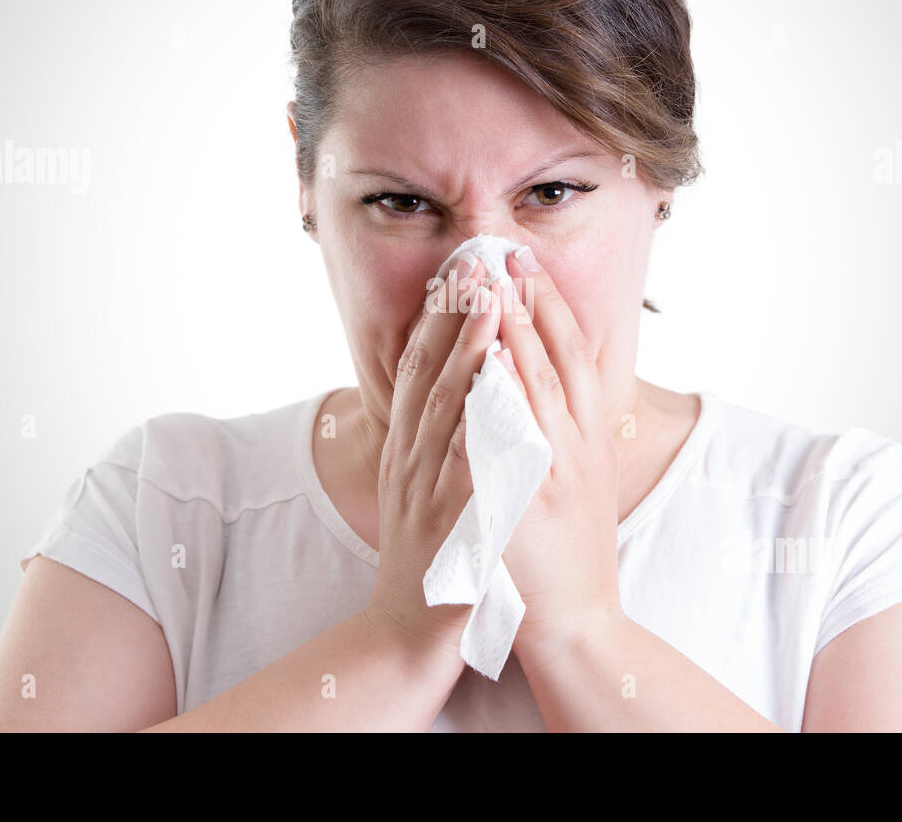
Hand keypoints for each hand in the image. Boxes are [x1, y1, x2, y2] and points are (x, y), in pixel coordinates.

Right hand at [362, 256, 504, 663]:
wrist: (403, 640)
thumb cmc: (426, 568)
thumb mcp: (424, 496)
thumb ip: (436, 449)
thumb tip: (458, 402)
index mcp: (410, 452)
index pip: (420, 370)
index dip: (438, 317)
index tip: (459, 271)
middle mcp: (412, 462)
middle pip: (428, 374)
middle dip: (453, 314)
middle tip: (475, 260)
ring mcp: (428, 491)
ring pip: (446, 409)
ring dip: (468, 352)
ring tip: (489, 302)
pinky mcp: (450, 525)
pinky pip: (467, 465)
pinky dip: (482, 422)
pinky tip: (499, 389)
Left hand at [492, 245, 625, 656]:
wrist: (576, 625)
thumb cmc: (568, 554)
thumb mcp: (580, 483)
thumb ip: (564, 433)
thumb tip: (540, 380)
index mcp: (589, 442)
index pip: (573, 358)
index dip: (550, 307)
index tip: (526, 266)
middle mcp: (577, 451)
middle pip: (555, 362)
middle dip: (529, 304)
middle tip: (505, 254)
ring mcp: (552, 478)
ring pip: (535, 392)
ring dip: (511, 336)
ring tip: (489, 287)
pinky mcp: (526, 507)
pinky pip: (508, 443)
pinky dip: (495, 399)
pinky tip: (478, 364)